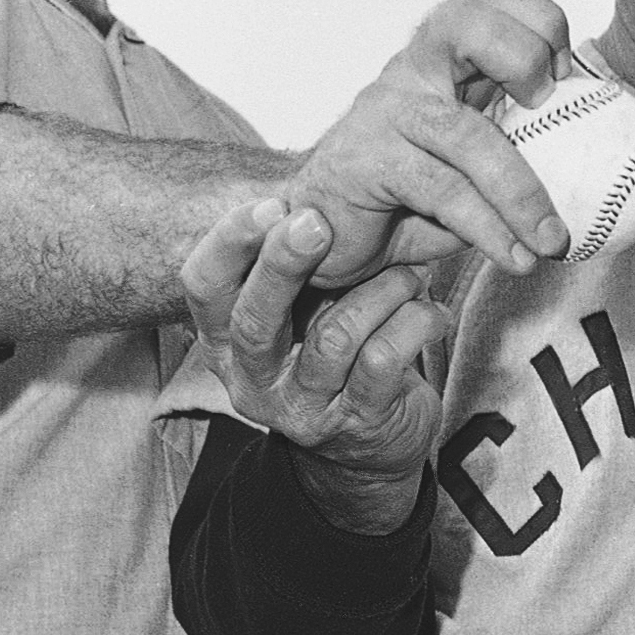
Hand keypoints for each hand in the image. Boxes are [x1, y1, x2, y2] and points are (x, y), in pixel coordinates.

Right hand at [183, 198, 451, 531]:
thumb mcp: (303, 310)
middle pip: (256, 319)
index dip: (228, 244)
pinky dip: (413, 324)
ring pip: (333, 337)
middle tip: (317, 221)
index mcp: (227, 340)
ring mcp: (302, 408)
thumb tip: (314, 188)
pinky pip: (382, 363)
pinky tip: (431, 311)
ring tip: (411, 274)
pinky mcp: (354, 424)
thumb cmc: (336, 356)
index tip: (269, 203)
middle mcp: (252, 379)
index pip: (202, 288)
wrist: (371, 446)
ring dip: (380, 292)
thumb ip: (298, 264)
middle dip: (285, 263)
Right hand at [287, 0, 577, 287]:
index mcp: (446, 56)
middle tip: (548, 108)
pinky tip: (516, 257)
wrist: (323, 233)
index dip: (538, 19)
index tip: (568, 76)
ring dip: (522, 191)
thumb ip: (527, 150)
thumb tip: (610, 175)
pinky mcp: (365, 160)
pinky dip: (488, 228)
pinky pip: (441, 191)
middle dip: (520, 54)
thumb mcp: (478, 164)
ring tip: (552, 240)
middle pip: (463, 20)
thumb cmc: (410, 195)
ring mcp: (385, 111)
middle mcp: (413, 69)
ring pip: (464, 132)